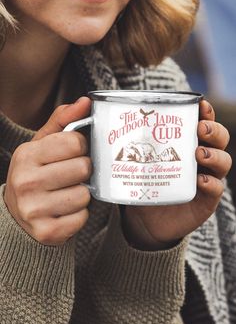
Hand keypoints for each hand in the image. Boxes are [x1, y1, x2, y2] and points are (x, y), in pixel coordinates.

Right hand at [4, 97, 91, 245]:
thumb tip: (85, 101)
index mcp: (27, 155)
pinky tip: (65, 210)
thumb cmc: (36, 173)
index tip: (76, 153)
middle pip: (83, 167)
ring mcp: (35, 209)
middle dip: (84, 170)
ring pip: (85, 194)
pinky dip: (79, 214)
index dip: (82, 147)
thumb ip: (63, 122)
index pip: (75, 142)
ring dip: (82, 194)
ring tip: (67, 193)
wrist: (18, 215)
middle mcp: (27, 182)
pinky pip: (82, 218)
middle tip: (73, 174)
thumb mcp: (42, 145)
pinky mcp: (47, 232)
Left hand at [123, 100, 231, 249]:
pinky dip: (211, 184)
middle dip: (213, 130)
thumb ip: (122, 142)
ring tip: (198, 154)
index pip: (202, 123)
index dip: (205, 112)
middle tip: (200, 129)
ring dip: (214, 155)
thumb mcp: (134, 161)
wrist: (143, 219)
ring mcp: (205, 178)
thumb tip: (94, 114)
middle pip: (218, 139)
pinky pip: (216, 190)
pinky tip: (200, 181)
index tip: (200, 104)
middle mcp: (199, 158)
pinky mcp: (205, 200)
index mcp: (185, 144)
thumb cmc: (141, 183)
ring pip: (223, 162)